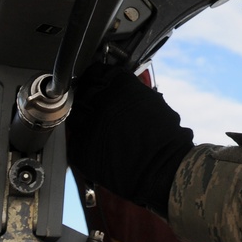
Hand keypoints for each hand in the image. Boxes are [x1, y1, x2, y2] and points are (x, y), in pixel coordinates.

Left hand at [67, 63, 193, 216]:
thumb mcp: (152, 101)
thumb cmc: (165, 137)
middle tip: (97, 105)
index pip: (96, 72)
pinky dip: (85, 141)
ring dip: (84, 118)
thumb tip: (116, 88)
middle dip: (88, 96)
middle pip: (82, 92)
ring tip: (98, 127)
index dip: (96, 77)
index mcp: (118, 85)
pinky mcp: (80, 149)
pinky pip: (76, 140)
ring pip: (75, 115)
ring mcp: (87, 126)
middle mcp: (98, 101)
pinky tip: (99, 145)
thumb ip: (129, 90)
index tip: (97, 81)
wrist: (163, 169)